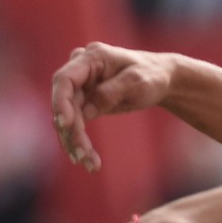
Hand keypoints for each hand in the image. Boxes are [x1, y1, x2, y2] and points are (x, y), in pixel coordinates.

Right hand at [52, 43, 174, 171]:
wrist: (161, 79)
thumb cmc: (152, 75)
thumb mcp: (138, 82)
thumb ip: (111, 92)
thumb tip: (85, 112)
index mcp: (92, 58)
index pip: (65, 79)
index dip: (60, 102)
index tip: (65, 124)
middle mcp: (80, 71)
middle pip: (65, 103)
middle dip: (72, 131)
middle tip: (82, 155)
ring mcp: (80, 87)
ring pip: (68, 118)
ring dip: (75, 142)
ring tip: (89, 164)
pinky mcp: (83, 102)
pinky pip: (75, 124)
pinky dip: (80, 141)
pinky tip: (88, 160)